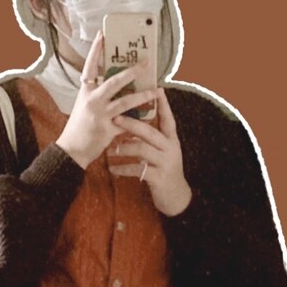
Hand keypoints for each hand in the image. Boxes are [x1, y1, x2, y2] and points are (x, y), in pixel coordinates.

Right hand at [55, 31, 158, 169]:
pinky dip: (138, 119)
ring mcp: (100, 115)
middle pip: (114, 82)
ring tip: (155, 90)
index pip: (89, 66)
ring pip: (125, 102)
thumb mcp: (84, 105)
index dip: (96, 50)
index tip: (103, 35)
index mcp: (85, 92)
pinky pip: (127, 122)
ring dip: (142, 95)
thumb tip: (116, 82)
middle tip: (146, 62)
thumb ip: (98, 93)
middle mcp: (92, 100)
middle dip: (132, 71)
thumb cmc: (78, 127)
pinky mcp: (107, 130)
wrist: (71, 150)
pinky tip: (149, 114)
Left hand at [107, 87, 192, 216]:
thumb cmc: (164, 171)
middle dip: (132, 124)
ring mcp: (165, 163)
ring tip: (110, 149)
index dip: (163, 104)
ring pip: (142, 150)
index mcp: (171, 140)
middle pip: (150, 132)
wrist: (176, 197)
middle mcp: (170, 148)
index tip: (156, 89)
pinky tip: (112, 168)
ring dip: (124, 148)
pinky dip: (123, 168)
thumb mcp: (162, 152)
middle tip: (115, 118)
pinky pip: (137, 170)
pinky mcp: (158, 178)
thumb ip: (151, 139)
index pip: (168, 118)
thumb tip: (133, 122)